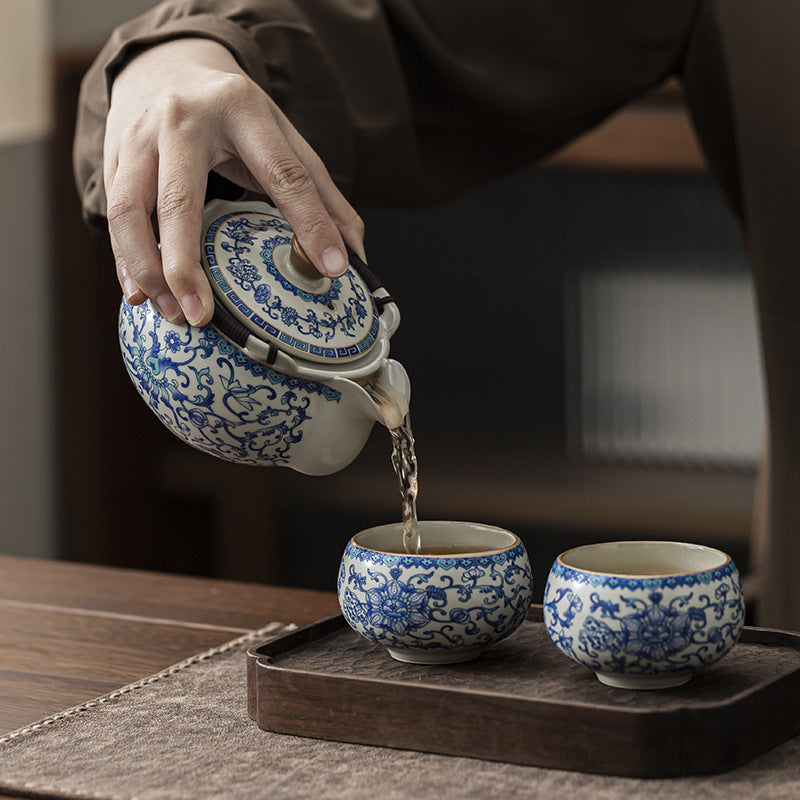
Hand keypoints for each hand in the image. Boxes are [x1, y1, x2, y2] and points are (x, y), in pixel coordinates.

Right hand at [104, 37, 363, 324]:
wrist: (168, 65)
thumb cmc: (235, 115)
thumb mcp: (284, 138)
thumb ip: (322, 195)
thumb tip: (355, 255)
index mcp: (241, 109)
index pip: (283, 173)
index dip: (311, 223)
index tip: (332, 270)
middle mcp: (182, 119)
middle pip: (178, 197)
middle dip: (185, 261)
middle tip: (199, 314)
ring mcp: (138, 136)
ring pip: (127, 209)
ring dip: (145, 269)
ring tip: (172, 314)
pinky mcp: (112, 156)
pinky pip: (112, 214)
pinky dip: (124, 260)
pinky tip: (141, 296)